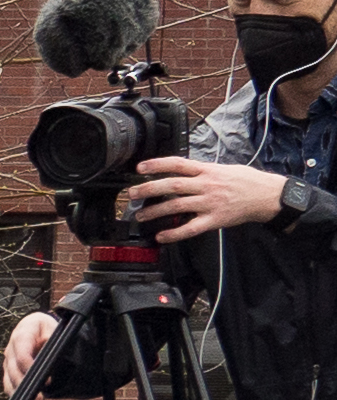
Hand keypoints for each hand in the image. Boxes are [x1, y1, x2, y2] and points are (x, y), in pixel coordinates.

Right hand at [2, 309, 59, 392]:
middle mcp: (11, 348)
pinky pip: (9, 385)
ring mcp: (8, 361)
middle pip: (14, 370)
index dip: (30, 366)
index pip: (21, 352)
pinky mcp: (9, 371)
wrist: (36, 329)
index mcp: (22, 334)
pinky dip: (17, 397)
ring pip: (9, 381)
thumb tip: (47, 341)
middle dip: (25, 387)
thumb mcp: (53, 328)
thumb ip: (51, 336)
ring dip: (20, 396)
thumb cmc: (45, 329)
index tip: (46, 380)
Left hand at [133, 157, 292, 237]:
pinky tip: (161, 236)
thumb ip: (201, 171)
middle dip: (149, 189)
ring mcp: (210, 203)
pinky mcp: (215, 219)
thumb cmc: (246, 181)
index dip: (158, 164)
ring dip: (155, 211)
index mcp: (208, 170)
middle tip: (131, 194)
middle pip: (172, 185)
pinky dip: (174, 233)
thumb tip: (180, 170)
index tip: (140, 167)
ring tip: (140, 216)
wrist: (268, 196)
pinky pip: (191, 228)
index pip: (179, 164)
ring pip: (177, 206)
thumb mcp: (223, 168)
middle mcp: (207, 185)